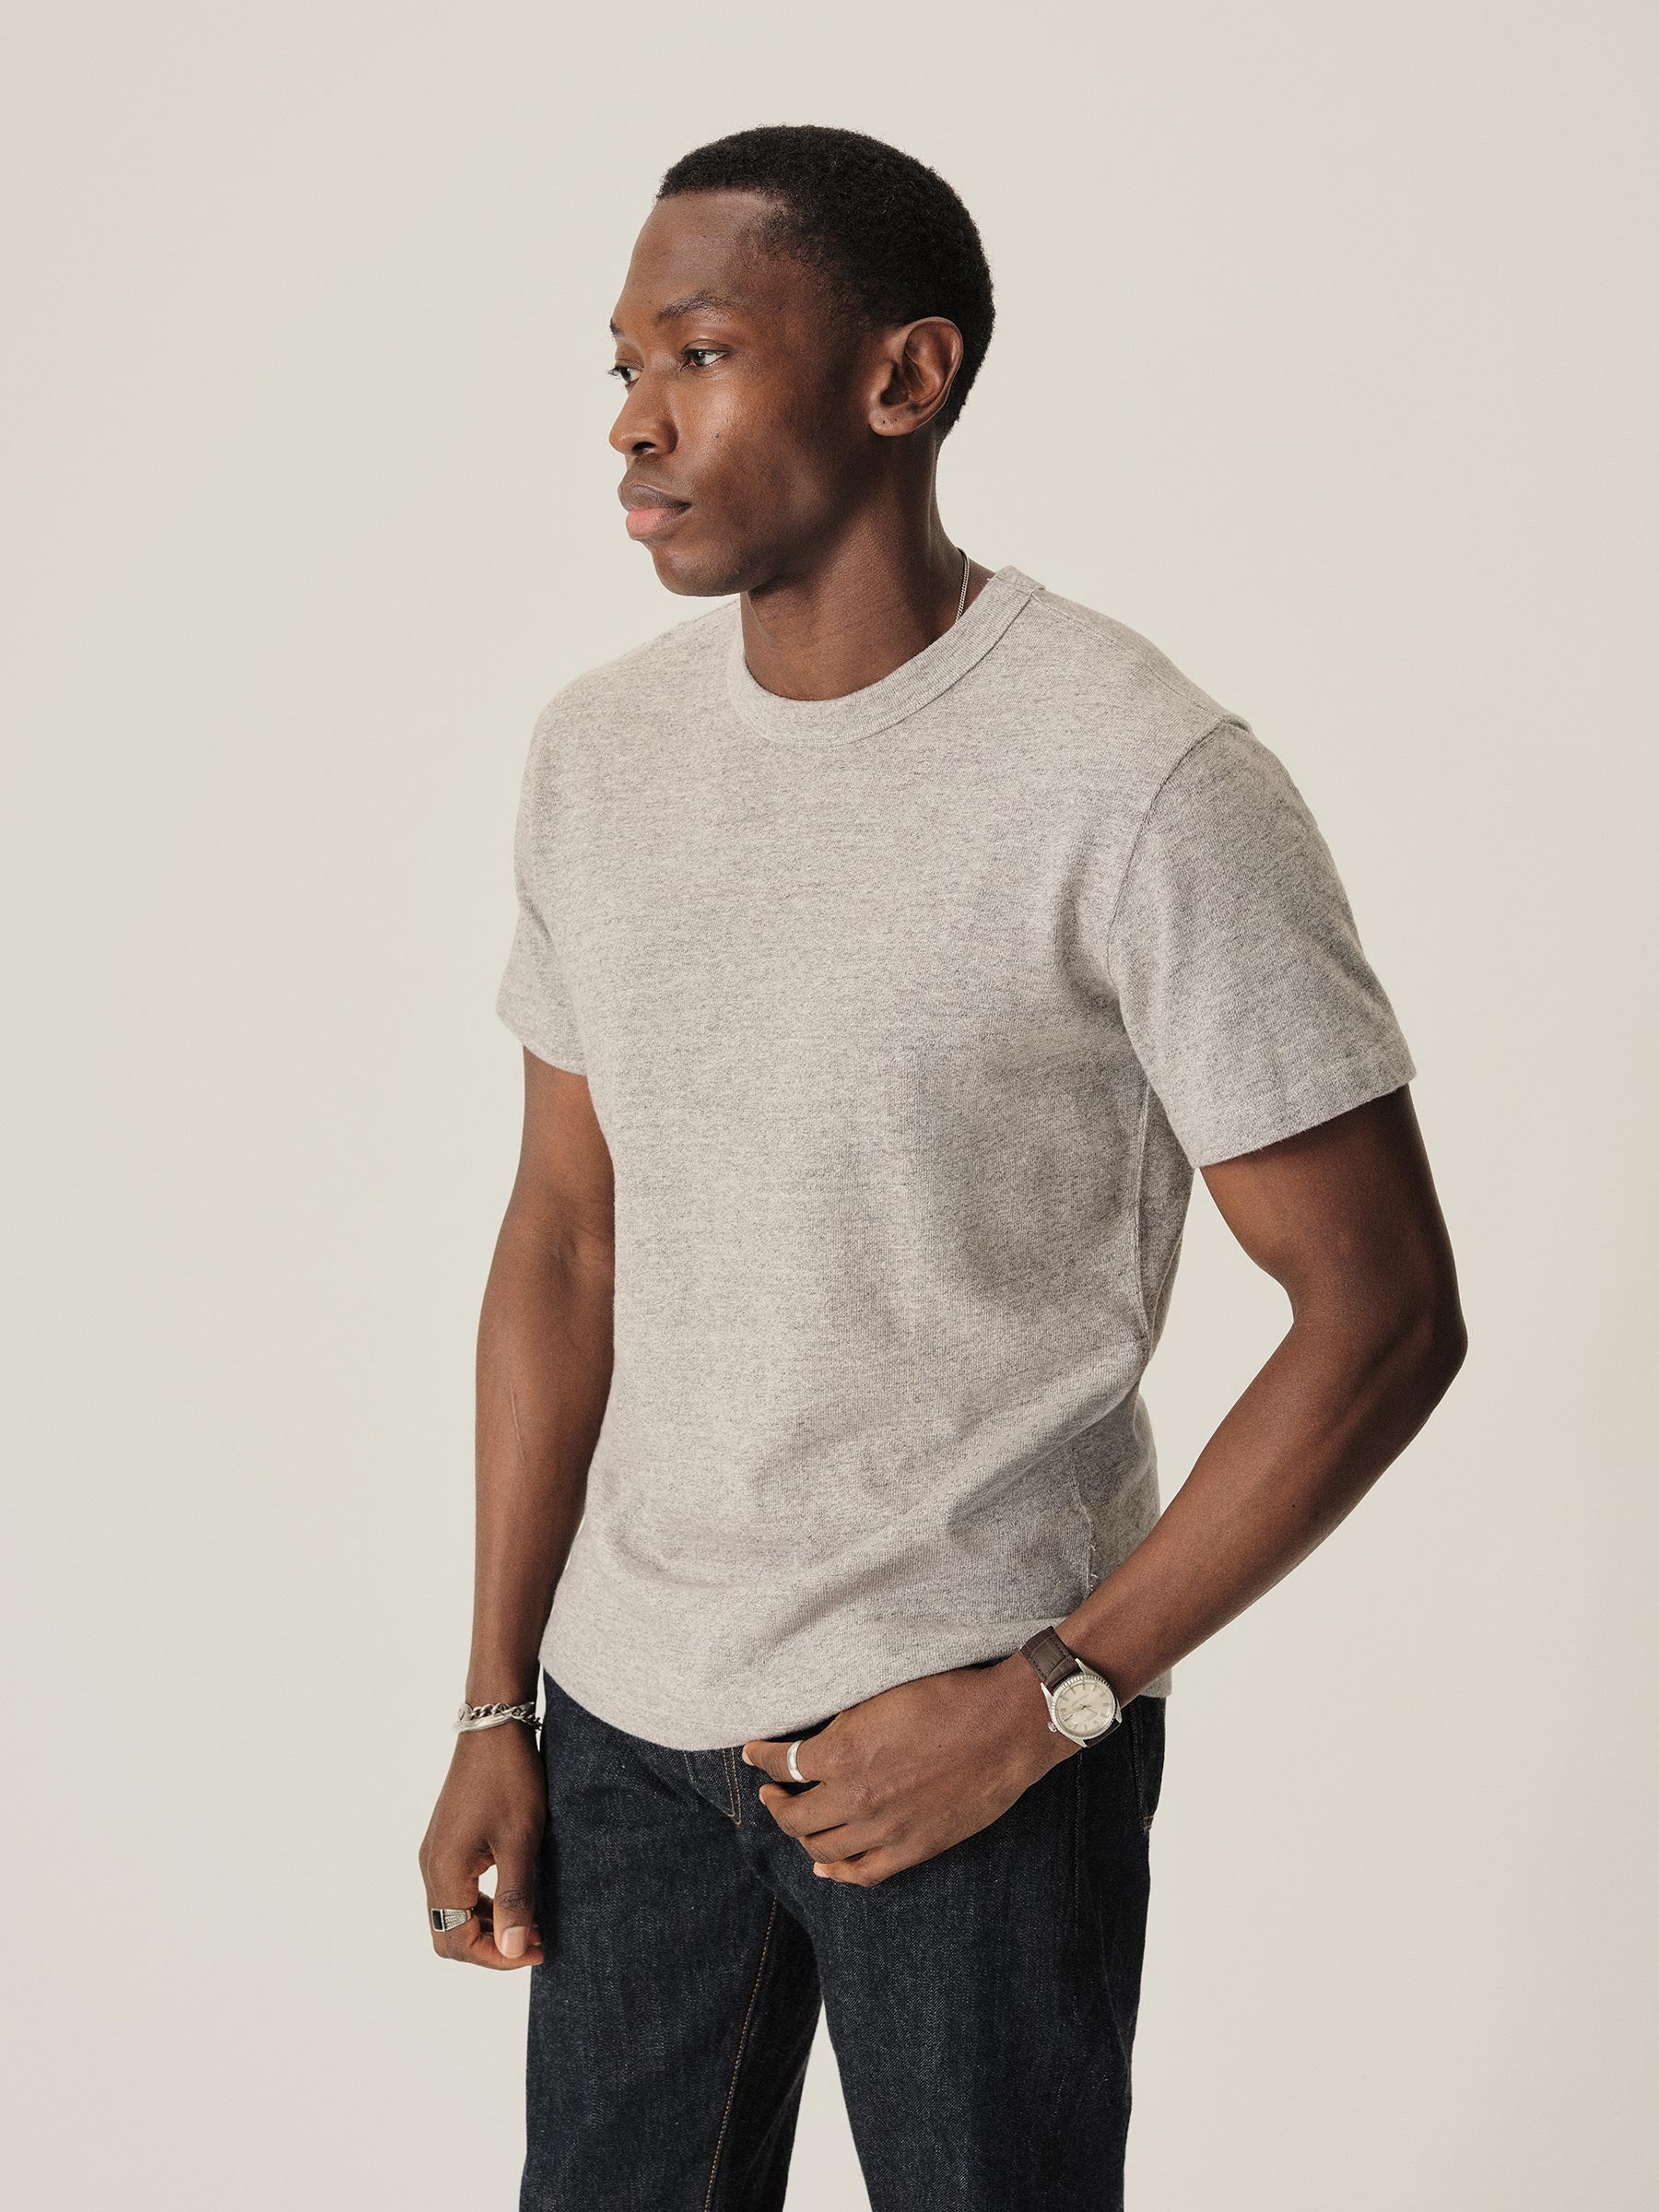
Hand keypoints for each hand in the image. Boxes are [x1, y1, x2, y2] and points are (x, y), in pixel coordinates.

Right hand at [418, 1723, 546, 1967]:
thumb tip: (513, 1950)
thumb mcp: (520, 1841)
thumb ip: (516, 1898)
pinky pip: (456, 1891)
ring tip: (531, 1923)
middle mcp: (431, 1867)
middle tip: (535, 1941)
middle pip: (448, 1935)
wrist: (495, 1728)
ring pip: (451, 1914)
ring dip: (487, 1928)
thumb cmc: (510, 1780)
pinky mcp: (447, 1841)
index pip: (458, 1942)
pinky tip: (514, 1897)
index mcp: (444, 1871)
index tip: (538, 1950)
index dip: (498, 1958)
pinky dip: (482, 1905)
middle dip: (489, 1948)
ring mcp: (436, 1853)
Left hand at [741, 1654, 1074, 1887]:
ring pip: (822, 1847)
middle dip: (775, 1802)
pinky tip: (823, 1864)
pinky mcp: (914, 1848)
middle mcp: (856, 1797)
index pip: (783, 1763)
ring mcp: (885, 1829)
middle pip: (793, 1816)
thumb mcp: (881, 1697)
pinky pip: (862, 1872)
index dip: (761, 1758)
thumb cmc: (947, 1698)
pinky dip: (836, 1871)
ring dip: (800, 1834)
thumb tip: (814, 1737)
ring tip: (796, 1820)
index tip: (753, 1753)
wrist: (1005, 1726)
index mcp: (843, 1752)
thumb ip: (842, 1724)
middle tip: (771, 1791)